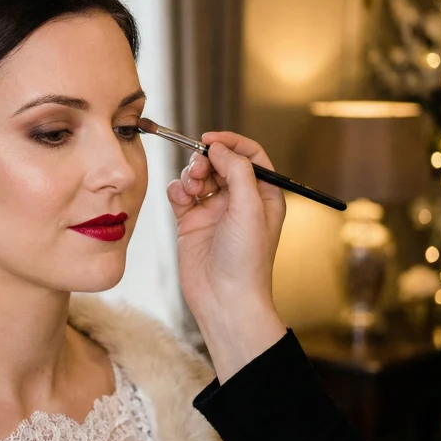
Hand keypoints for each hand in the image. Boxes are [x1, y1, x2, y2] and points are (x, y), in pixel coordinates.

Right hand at [166, 132, 287, 381]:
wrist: (225, 299)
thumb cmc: (246, 260)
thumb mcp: (249, 208)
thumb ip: (237, 171)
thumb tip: (219, 148)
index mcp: (262, 196)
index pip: (250, 156)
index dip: (231, 143)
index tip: (210, 140)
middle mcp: (239, 201)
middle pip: (220, 163)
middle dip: (206, 160)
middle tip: (199, 169)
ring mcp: (214, 211)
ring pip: (199, 176)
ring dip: (191, 175)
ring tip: (191, 189)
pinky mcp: (191, 222)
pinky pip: (181, 194)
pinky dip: (178, 190)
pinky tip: (180, 199)